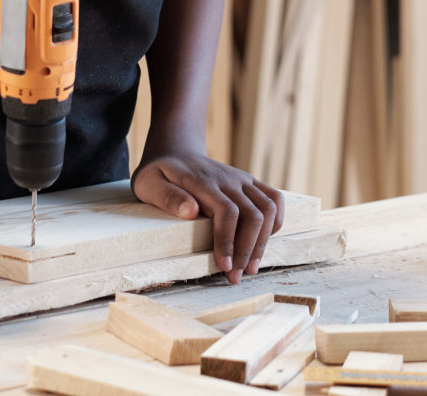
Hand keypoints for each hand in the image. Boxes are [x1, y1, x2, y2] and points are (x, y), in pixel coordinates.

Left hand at [132, 152, 284, 283]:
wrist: (176, 149)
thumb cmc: (159, 173)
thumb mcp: (150, 183)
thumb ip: (168, 197)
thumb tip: (191, 211)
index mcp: (204, 182)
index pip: (227, 212)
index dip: (228, 241)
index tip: (224, 266)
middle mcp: (229, 179)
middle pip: (253, 214)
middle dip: (248, 249)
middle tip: (235, 277)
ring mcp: (242, 179)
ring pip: (269, 208)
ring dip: (263, 241)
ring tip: (250, 267)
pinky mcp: (249, 182)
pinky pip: (274, 199)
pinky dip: (276, 222)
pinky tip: (263, 242)